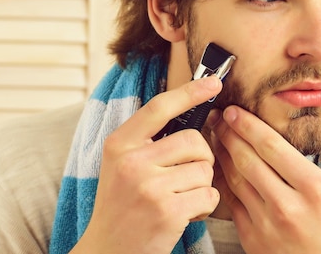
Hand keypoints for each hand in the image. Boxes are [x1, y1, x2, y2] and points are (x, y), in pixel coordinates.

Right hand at [72, 76, 221, 253]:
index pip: (159, 107)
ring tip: (181, 198)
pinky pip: (209, 195)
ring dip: (202, 186)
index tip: (213, 82)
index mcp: (119, 144)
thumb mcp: (121, 165)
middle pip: (194, 140)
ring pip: (205, 169)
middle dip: (202, 157)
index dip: (189, 92)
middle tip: (188, 175)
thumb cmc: (121, 205)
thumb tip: (193, 113)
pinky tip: (185, 214)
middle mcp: (131, 162)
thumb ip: (149, 141)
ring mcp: (149, 187)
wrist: (107, 250)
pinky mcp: (167, 212)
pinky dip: (205, 206)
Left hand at [211, 106, 320, 253]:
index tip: (235, 110)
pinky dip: (222, 178)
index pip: (273, 147)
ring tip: (215, 133)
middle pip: (248, 159)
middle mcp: (288, 205)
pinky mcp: (250, 236)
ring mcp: (266, 223)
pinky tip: (218, 163)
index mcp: (314, 189)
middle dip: (229, 133)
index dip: (249, 125)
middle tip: (218, 115)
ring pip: (234, 178)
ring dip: (221, 152)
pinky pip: (230, 200)